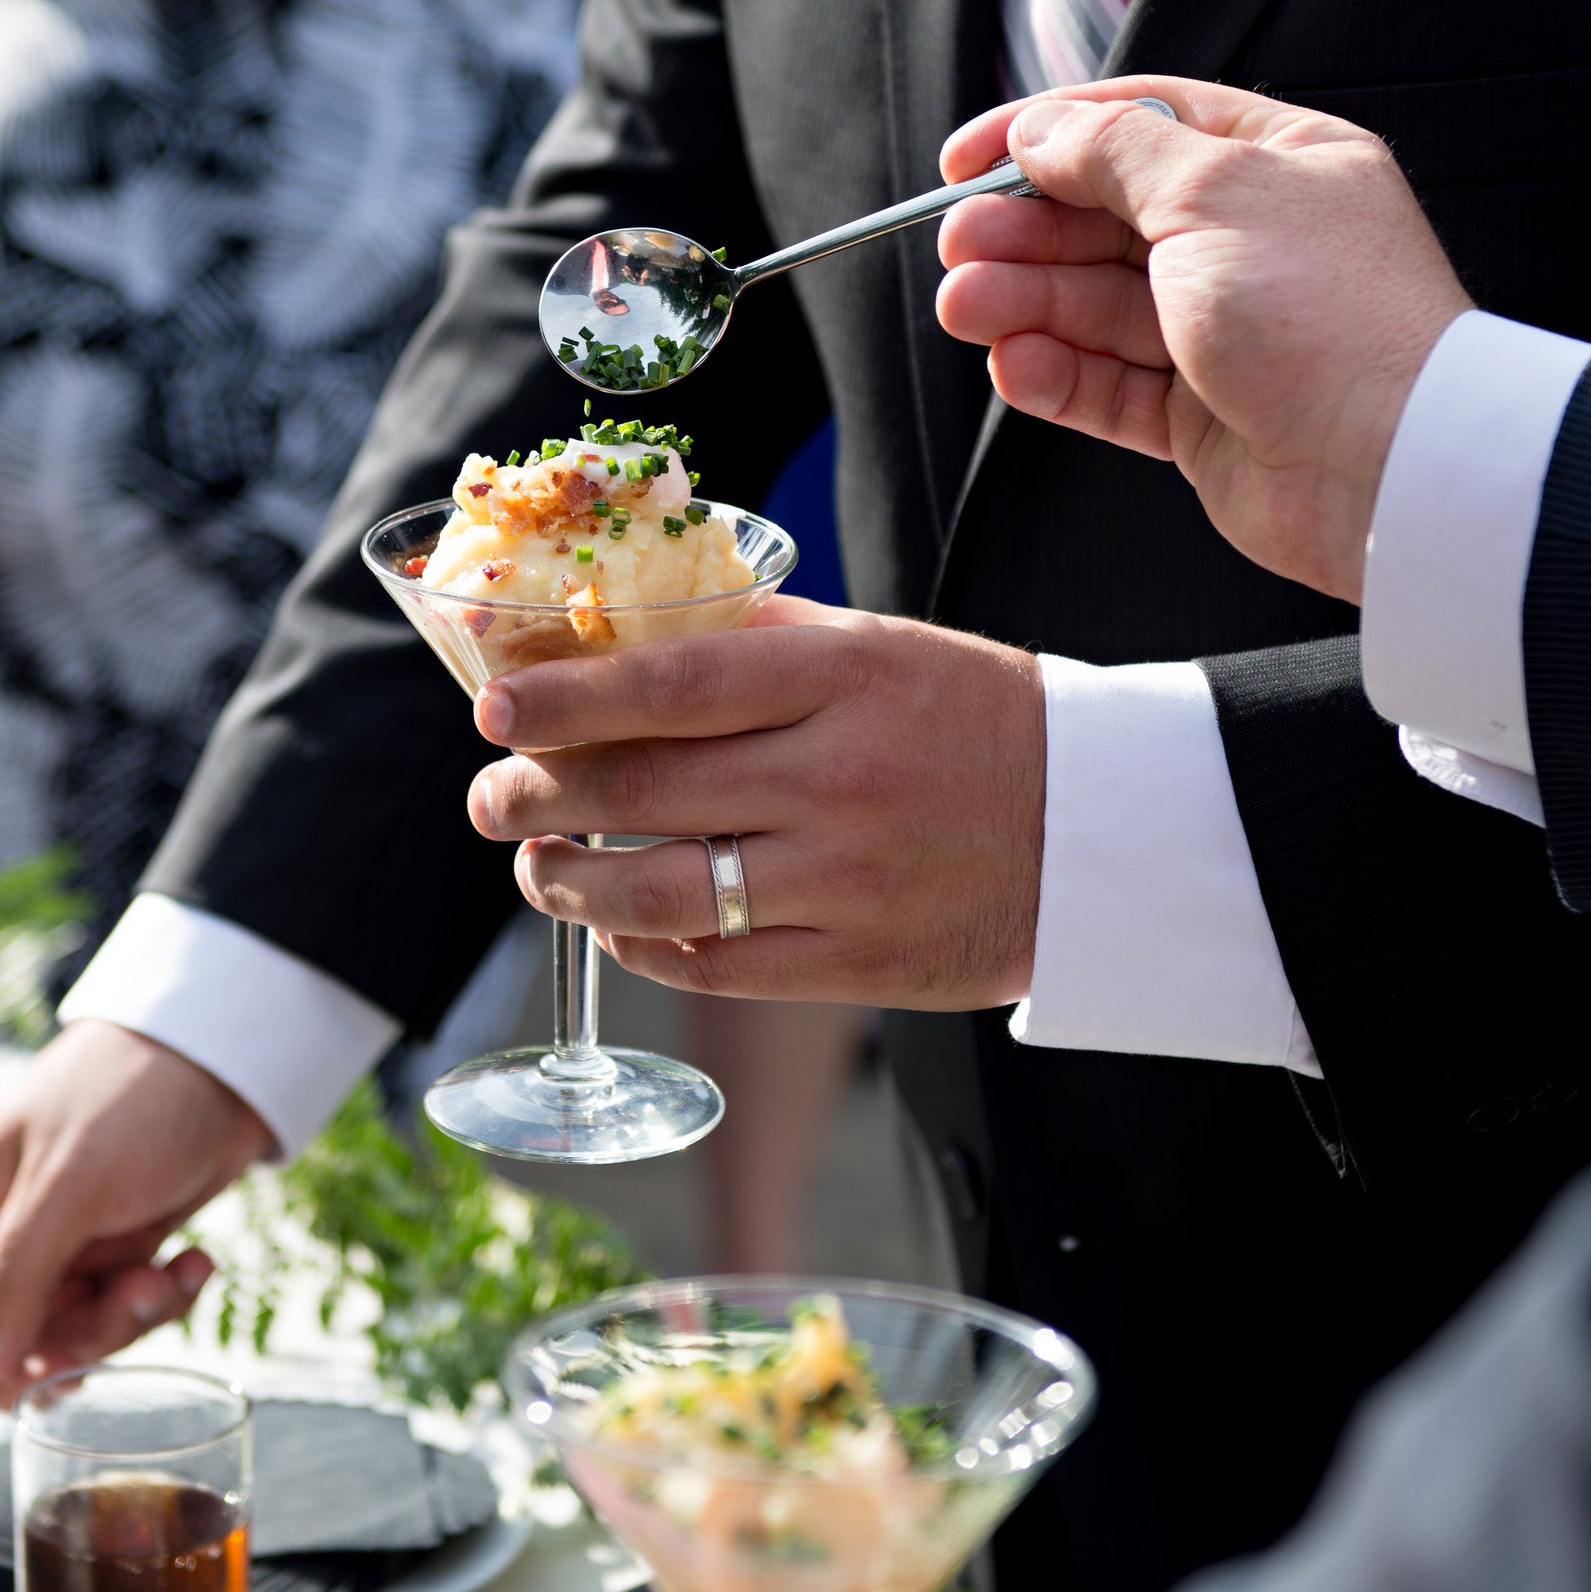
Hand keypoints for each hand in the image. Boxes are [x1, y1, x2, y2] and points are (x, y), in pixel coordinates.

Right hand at [0, 1019, 269, 1413]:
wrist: (225, 1061)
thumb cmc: (127, 1095)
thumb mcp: (66, 1183)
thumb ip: (14, 1276)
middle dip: (44, 1352)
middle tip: (98, 1330)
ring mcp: (53, 1250)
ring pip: (57, 1340)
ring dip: (117, 1325)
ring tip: (161, 1279)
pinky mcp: (111, 1257)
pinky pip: (117, 1318)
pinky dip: (158, 1303)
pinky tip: (191, 1265)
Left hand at [469, 599, 1045, 1010]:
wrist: (1103, 831)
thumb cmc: (977, 722)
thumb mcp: (884, 648)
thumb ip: (763, 639)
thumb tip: (627, 628)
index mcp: (843, 679)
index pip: (669, 686)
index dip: (564, 700)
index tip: (492, 710)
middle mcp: (837, 778)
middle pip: (645, 787)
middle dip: (536, 794)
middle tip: (487, 796)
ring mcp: (845, 879)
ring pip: (660, 888)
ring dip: (568, 881)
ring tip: (534, 866)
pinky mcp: (856, 962)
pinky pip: (712, 963)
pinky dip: (641, 943)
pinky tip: (613, 920)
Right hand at [933, 77, 1471, 603]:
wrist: (1394, 468)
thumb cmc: (1327, 314)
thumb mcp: (1212, 190)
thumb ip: (1113, 150)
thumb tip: (1041, 129)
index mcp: (1277, 162)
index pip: (1140, 123)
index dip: (1044, 134)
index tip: (963, 159)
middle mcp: (1252, 241)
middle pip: (1106, 219)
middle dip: (1025, 230)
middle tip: (957, 244)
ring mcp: (1226, 331)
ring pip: (1098, 306)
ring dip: (1025, 301)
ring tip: (964, 307)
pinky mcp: (1203, 416)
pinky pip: (1111, 385)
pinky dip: (1058, 374)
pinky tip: (1013, 365)